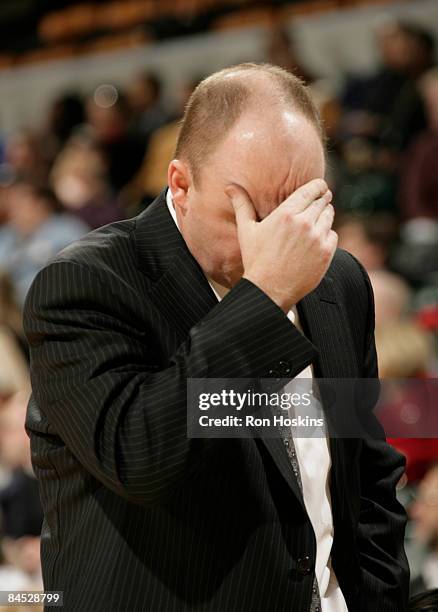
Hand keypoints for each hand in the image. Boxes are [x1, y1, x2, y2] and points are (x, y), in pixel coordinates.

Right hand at [226, 178, 336, 312]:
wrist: (269, 290)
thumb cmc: (255, 260)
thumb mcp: (246, 231)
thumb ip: (241, 205)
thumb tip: (229, 187)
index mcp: (286, 214)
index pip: (311, 190)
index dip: (318, 186)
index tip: (320, 186)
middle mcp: (304, 223)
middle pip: (322, 201)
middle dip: (321, 201)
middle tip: (318, 203)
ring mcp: (317, 238)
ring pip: (329, 216)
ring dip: (324, 217)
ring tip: (313, 224)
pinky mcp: (326, 253)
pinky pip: (332, 235)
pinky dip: (326, 236)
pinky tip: (314, 242)